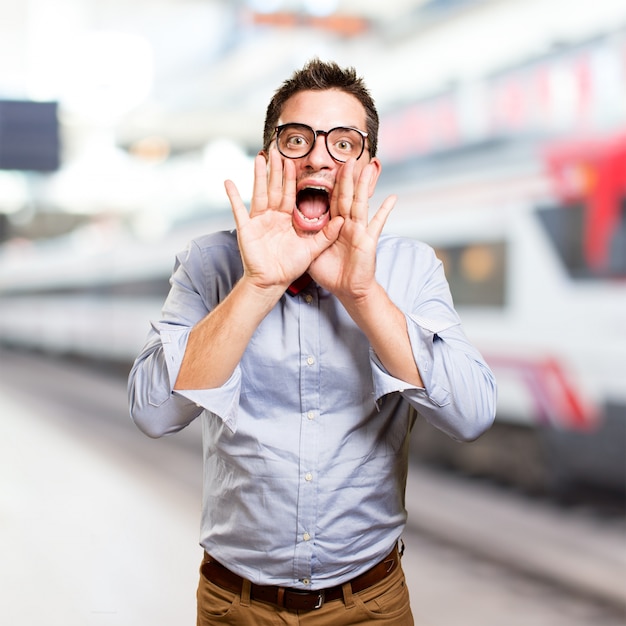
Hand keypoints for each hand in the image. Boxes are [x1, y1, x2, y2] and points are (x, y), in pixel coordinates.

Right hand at [224, 151, 342, 291]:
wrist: (272, 283)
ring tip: (259, 157)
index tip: (294, 160)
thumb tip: (344, 220)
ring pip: (259, 193)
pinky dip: (233, 196)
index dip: (292, 177)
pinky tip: (228, 182)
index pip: (291, 193)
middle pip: (275, 188)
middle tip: (276, 150)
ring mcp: (258, 221)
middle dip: (276, 170)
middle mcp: (273, 216)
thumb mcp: (312, 250)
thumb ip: (327, 235)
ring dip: (258, 176)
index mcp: (288, 219)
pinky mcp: (246, 228)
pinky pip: (238, 209)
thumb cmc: (290, 268)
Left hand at [308, 158, 395, 299]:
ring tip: (368, 167)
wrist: (347, 290)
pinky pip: (378, 223)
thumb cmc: (330, 273)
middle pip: (346, 196)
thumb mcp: (311, 252)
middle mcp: (346, 224)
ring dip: (365, 185)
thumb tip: (292, 223)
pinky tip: (392, 198)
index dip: (329, 184)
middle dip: (347, 177)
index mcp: (332, 225)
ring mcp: (359, 230)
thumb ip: (307, 236)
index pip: (330, 200)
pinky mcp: (368, 240)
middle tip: (348, 158)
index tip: (327, 166)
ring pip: (360, 203)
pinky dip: (385, 211)